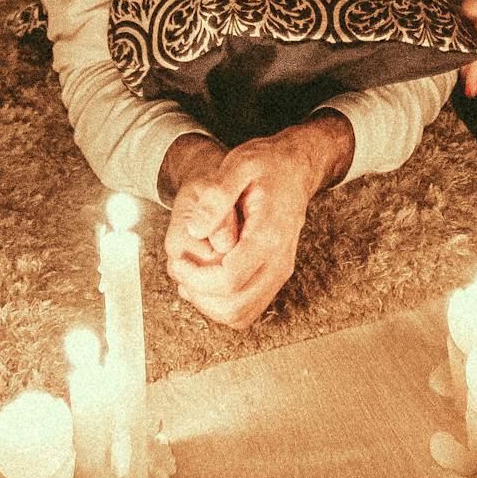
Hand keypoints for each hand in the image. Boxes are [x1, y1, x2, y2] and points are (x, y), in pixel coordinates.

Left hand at [167, 120, 348, 329]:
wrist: (298, 167)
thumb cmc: (268, 163)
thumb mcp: (239, 164)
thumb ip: (216, 197)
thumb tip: (195, 230)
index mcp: (269, 235)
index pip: (229, 280)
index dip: (196, 278)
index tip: (178, 262)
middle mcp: (279, 261)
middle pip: (235, 305)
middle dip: (199, 295)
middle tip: (181, 271)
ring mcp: (280, 272)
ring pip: (241, 314)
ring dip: (209, 305)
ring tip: (190, 278)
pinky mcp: (275, 276)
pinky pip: (248, 309)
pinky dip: (222, 305)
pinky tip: (206, 281)